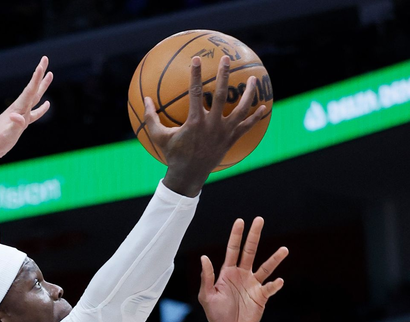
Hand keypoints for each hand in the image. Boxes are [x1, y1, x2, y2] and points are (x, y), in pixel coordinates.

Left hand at [0, 56, 52, 159]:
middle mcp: (19, 109)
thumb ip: (14, 125)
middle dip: (40, 74)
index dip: (36, 78)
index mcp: (17, 109)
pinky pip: (34, 113)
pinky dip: (41, 109)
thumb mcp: (6, 135)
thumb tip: (18, 117)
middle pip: (33, 88)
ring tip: (50, 75)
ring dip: (42, 86)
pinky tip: (47, 104)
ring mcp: (20, 115)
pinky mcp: (20, 124)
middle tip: (45, 58)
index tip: (41, 65)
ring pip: (34, 98)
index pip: (29, 91)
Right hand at [144, 55, 266, 196]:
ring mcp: (224, 132)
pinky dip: (256, 117)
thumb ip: (150, 117)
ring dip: (248, 93)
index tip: (196, 59)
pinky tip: (264, 107)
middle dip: (224, 75)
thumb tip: (145, 98)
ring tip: (253, 78)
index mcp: (195, 121)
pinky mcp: (231, 140)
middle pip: (222, 94)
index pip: (196, 92)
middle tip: (226, 59)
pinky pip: (247, 126)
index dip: (195, 75)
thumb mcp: (158, 136)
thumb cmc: (173, 154)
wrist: (188, 175)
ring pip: (241, 109)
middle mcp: (212, 124)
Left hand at [199, 217, 287, 321]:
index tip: (240, 221)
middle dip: (254, 236)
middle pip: (249, 251)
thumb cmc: (215, 313)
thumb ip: (206, 278)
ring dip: (274, 259)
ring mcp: (253, 285)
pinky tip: (278, 281)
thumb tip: (204, 257)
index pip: (233, 250)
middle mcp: (242, 275)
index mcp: (227, 272)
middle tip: (259, 219)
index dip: (236, 236)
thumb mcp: (206, 296)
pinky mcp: (261, 297)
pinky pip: (269, 288)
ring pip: (265, 268)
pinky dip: (274, 285)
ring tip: (284, 250)